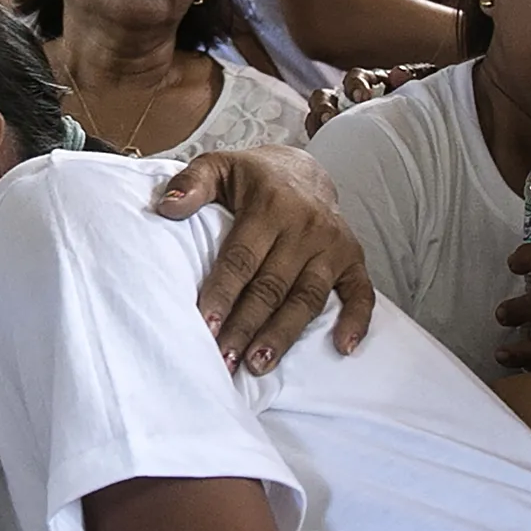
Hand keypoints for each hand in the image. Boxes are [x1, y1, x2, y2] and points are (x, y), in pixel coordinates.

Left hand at [156, 145, 373, 372]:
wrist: (303, 171)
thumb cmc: (252, 179)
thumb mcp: (218, 166)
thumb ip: (192, 181)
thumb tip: (169, 206)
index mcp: (271, 206)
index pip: (242, 258)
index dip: (223, 293)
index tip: (205, 326)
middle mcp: (307, 227)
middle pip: (272, 286)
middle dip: (246, 326)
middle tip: (224, 360)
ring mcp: (334, 245)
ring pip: (307, 298)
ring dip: (283, 335)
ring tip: (258, 364)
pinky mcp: (354, 259)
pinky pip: (361, 293)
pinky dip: (356, 321)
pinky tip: (342, 349)